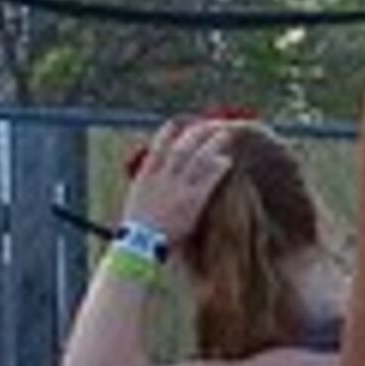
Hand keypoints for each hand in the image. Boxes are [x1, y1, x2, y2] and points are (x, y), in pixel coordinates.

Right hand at [120, 113, 238, 250]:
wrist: (141, 243)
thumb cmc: (138, 226)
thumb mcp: (136, 197)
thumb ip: (147, 183)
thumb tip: (153, 172)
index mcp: (147, 174)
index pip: (158, 146)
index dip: (168, 132)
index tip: (176, 123)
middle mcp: (163, 177)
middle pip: (182, 147)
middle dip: (196, 133)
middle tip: (208, 125)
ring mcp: (178, 188)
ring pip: (198, 159)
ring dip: (212, 145)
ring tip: (225, 136)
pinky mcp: (192, 201)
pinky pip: (208, 180)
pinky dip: (218, 168)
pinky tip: (228, 162)